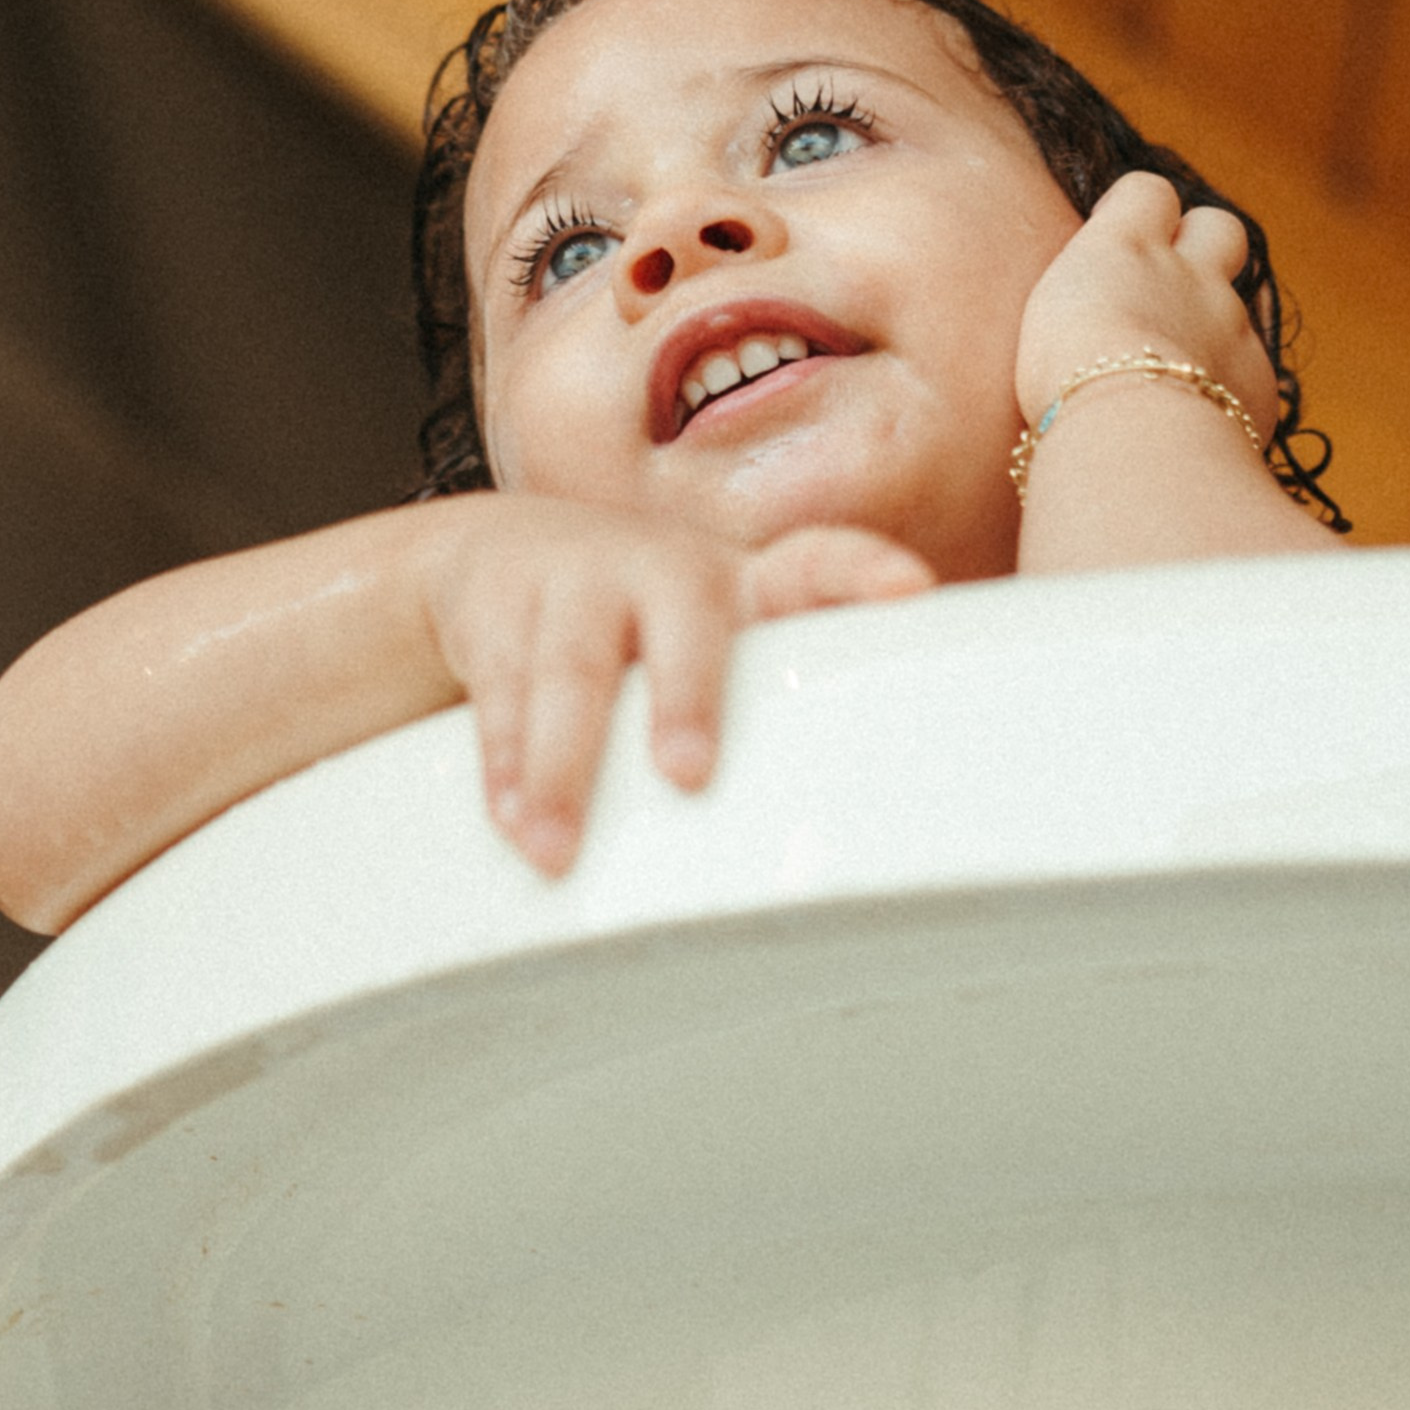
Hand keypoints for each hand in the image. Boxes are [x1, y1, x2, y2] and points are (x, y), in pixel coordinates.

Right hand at [419, 496, 930, 874]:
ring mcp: (578, 581)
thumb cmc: (637, 628)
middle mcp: (663, 571)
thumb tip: (858, 819)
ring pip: (573, 673)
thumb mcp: (706, 636)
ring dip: (565, 768)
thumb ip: (769, 691)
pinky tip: (509, 817)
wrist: (498, 560)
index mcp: (734, 584)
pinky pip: (500, 689)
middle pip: (685, 623)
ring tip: (557, 849)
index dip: (862, 572)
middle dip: (686, 698)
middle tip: (689, 774)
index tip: (911, 589)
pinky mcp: (500, 609)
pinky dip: (502, 763)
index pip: (813, 564)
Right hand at [1014, 170, 1277, 435]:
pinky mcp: (1257, 379)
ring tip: (1176, 368)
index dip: (1138, 210)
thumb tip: (1098, 298)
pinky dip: (1227, 382)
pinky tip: (1195, 415)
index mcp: (1126, 247)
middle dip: (1203, 247)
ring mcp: (1232, 323)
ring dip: (1213, 325)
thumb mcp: (1049, 317)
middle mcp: (1189, 274)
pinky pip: (1251, 368)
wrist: (1133, 444)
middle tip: (1168, 287)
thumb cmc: (1063, 383)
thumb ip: (1087, 293)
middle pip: (1221, 227)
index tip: (1117, 242)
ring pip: (1241, 302)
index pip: (1148, 191)